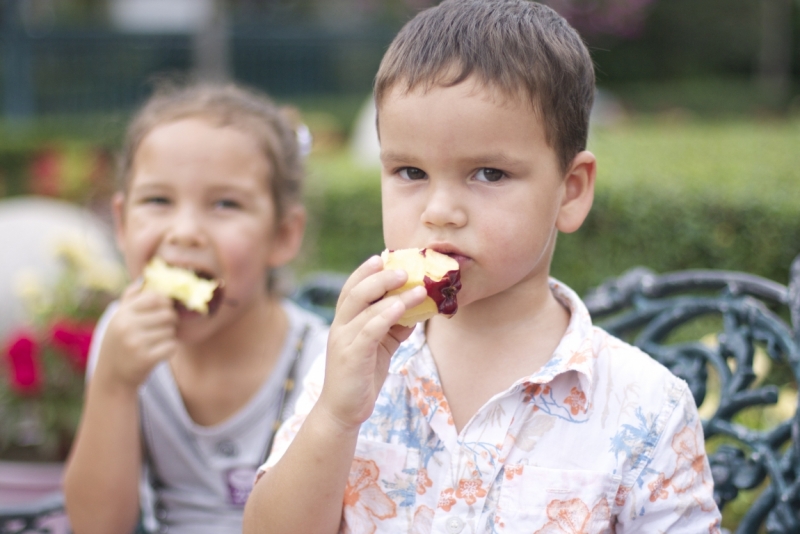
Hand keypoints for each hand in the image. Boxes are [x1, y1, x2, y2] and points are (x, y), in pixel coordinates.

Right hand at [94, 281, 178, 391]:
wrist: (112, 378)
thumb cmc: (118, 345)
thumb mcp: (118, 320)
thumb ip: (130, 299)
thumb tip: (144, 278)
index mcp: (121, 314)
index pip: (155, 297)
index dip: (165, 303)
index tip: (165, 309)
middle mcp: (127, 326)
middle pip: (167, 314)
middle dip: (170, 322)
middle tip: (162, 329)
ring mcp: (136, 343)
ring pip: (171, 331)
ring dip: (169, 337)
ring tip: (154, 343)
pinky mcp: (145, 359)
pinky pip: (172, 346)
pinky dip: (169, 350)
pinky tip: (158, 354)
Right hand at [318, 255, 426, 430]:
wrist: (343, 411)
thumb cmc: (362, 377)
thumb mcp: (381, 346)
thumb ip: (394, 326)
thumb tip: (417, 307)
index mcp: (344, 322)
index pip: (352, 288)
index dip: (366, 271)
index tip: (385, 257)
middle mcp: (339, 326)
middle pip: (356, 291)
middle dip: (380, 276)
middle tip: (404, 268)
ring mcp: (343, 340)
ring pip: (364, 307)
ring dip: (392, 294)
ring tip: (417, 286)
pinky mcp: (351, 356)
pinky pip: (369, 329)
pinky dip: (387, 315)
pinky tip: (404, 308)